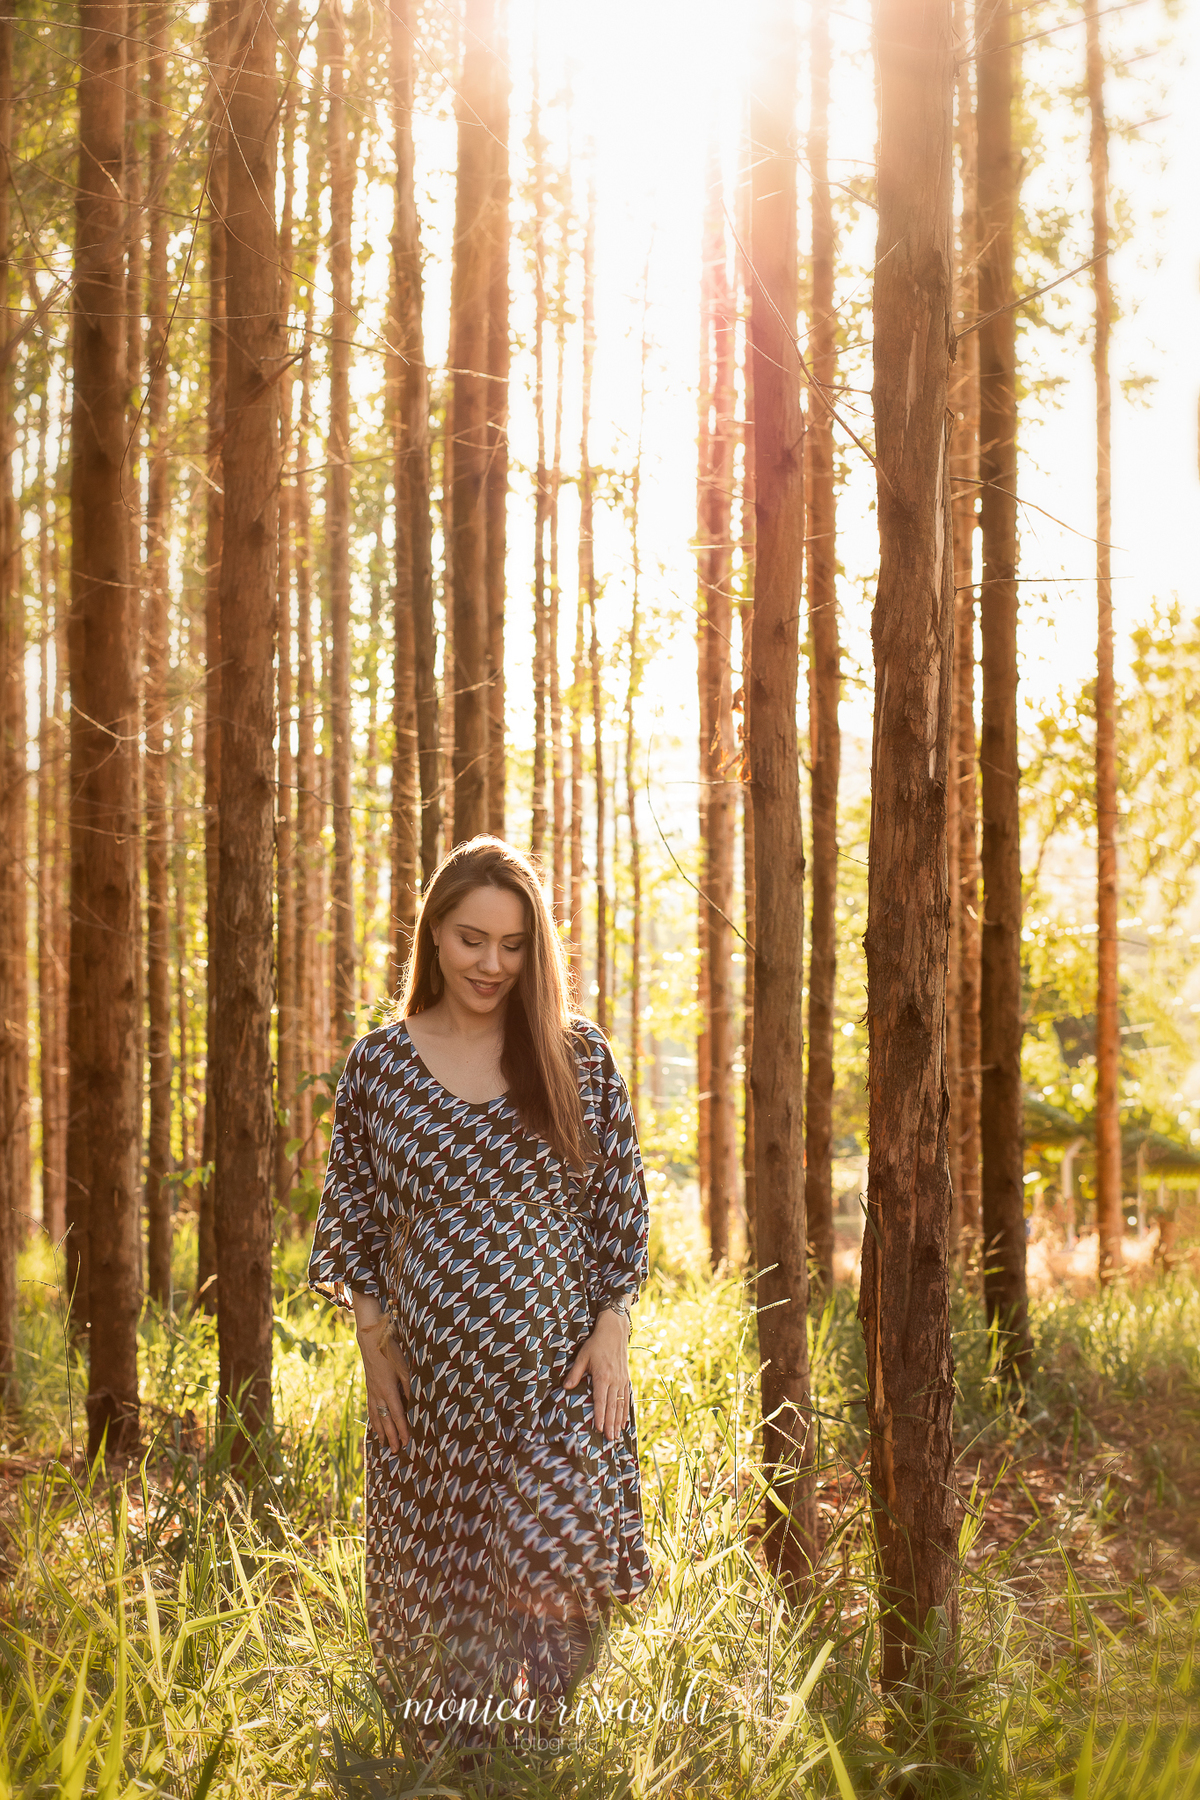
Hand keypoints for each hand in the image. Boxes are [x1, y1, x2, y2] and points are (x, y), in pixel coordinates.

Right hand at [351, 1291, 411, 1453]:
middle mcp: (378, 1394)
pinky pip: (371, 1408)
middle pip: (385, 1420)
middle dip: (392, 1436)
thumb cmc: (390, 1351)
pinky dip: (373, 1419)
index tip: (406, 1442)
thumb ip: (410, 1385)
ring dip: (381, 1431)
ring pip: (376, 1416)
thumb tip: (416, 1402)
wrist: (370, 1339)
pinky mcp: (369, 1388)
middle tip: (396, 1451)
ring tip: (385, 1444)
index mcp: (388, 1389)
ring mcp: (372, 1391)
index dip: (402, 1429)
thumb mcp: (404, 1366)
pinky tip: (375, 1425)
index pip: (397, 1415)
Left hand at [564, 1309, 631, 1441]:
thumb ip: (575, 1373)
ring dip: (618, 1421)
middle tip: (609, 1439)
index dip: (600, 1415)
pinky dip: (625, 1412)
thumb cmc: (596, 1343)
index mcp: (602, 1376)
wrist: (615, 1332)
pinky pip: (626, 1399)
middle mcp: (614, 1380)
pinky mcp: (625, 1379)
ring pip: (620, 1405)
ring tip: (616, 1436)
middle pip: (612, 1406)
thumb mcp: (583, 1356)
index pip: (601, 1400)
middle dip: (610, 1424)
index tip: (599, 1428)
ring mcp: (622, 1380)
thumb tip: (566, 1387)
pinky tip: (624, 1422)